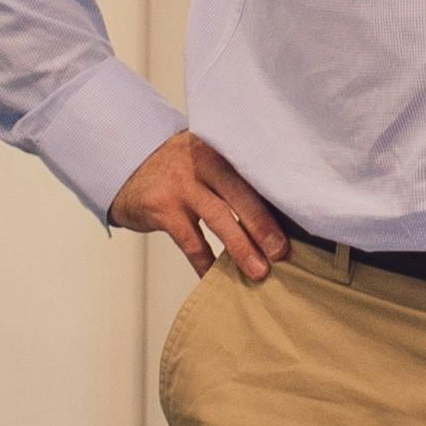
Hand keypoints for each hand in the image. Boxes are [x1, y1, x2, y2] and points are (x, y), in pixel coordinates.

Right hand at [110, 129, 284, 281]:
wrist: (123, 162)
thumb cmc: (177, 167)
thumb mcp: (205, 156)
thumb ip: (235, 174)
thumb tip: (281, 211)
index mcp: (220, 147)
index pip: (254, 171)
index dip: (278, 197)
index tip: (302, 219)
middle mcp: (202, 161)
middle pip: (241, 194)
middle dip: (264, 225)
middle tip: (282, 252)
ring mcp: (180, 184)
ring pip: (219, 218)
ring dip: (241, 248)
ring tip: (259, 271)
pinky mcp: (161, 207)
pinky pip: (190, 241)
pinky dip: (204, 262)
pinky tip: (214, 278)